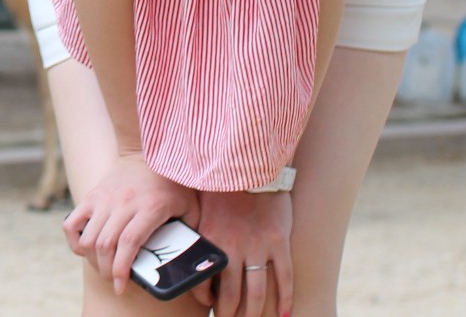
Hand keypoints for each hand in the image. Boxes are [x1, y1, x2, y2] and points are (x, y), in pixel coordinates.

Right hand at [62, 151, 197, 295]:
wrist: (147, 152)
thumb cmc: (174, 185)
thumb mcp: (191, 208)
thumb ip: (192, 235)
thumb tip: (194, 266)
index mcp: (150, 207)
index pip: (129, 242)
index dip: (122, 268)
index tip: (121, 286)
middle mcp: (124, 202)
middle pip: (106, 244)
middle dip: (107, 270)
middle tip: (114, 281)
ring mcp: (105, 198)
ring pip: (89, 237)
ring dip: (92, 259)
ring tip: (103, 268)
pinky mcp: (92, 195)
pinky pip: (72, 222)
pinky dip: (74, 240)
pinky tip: (84, 249)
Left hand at [188, 189, 291, 316]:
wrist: (250, 164)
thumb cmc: (221, 185)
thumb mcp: (200, 207)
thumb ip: (194, 231)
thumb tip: (180, 251)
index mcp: (209, 239)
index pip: (204, 280)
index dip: (205, 298)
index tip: (208, 306)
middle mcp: (232, 247)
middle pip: (231, 294)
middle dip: (229, 312)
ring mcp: (258, 246)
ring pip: (257, 292)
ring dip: (254, 312)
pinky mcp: (278, 242)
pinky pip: (284, 277)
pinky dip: (285, 298)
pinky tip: (285, 314)